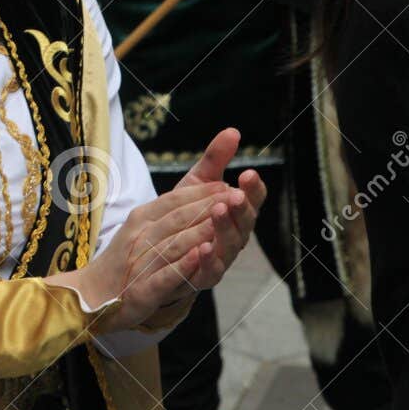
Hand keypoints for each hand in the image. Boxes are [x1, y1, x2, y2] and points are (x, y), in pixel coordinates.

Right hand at [49, 181, 238, 331]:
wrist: (92, 295)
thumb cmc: (126, 260)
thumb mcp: (143, 227)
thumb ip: (172, 209)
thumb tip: (201, 187)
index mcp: (140, 219)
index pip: (173, 201)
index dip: (202, 192)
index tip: (229, 185)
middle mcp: (139, 238)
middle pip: (177, 219)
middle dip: (208, 207)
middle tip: (237, 197)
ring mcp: (139, 264)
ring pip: (173, 245)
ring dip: (199, 233)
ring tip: (224, 222)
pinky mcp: (142, 291)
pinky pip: (164, 276)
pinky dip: (183, 266)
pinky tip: (201, 257)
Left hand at [175, 127, 265, 266]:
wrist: (155, 254)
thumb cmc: (184, 215)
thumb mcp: (195, 183)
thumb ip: (215, 160)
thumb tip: (233, 131)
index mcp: (235, 213)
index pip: (251, 200)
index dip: (253, 189)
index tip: (248, 173)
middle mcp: (233, 237)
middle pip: (244, 223)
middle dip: (241, 208)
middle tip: (234, 194)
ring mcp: (220, 259)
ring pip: (229, 246)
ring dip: (226, 229)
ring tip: (218, 210)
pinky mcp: (200, 278)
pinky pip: (208, 272)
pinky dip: (207, 261)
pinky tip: (202, 247)